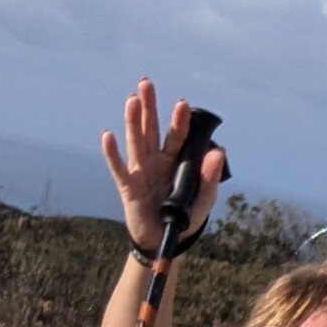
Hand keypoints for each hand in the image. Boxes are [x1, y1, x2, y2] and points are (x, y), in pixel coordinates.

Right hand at [100, 79, 227, 254]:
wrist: (166, 242)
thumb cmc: (185, 218)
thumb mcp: (204, 199)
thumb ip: (210, 177)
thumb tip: (218, 151)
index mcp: (174, 161)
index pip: (177, 136)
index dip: (178, 120)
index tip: (182, 103)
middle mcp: (155, 161)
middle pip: (152, 130)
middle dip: (149, 107)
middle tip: (146, 83)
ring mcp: (140, 172)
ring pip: (136, 142)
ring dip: (133, 121)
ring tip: (132, 100)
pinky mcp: (128, 187)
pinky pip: (118, 168)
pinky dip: (112, 153)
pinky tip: (107, 136)